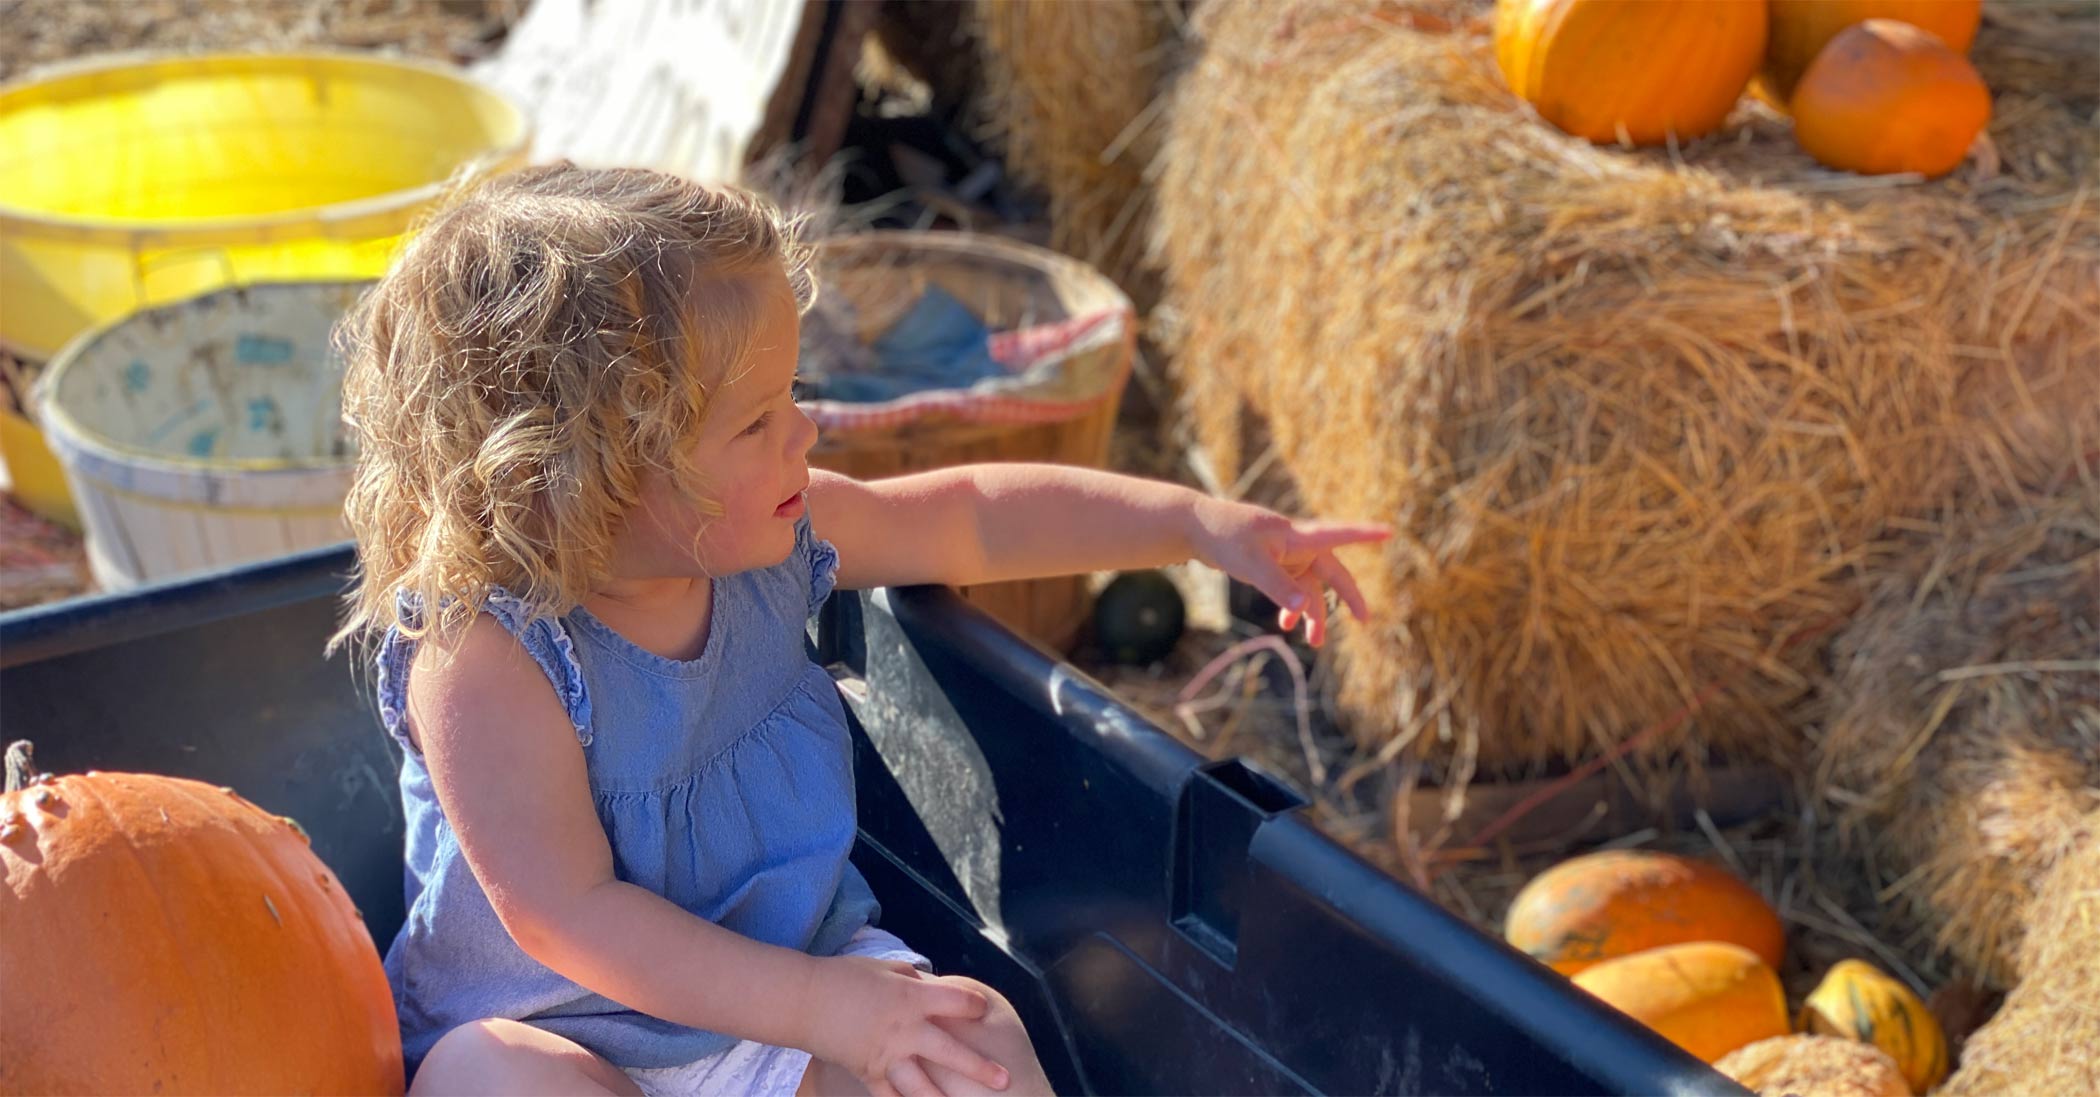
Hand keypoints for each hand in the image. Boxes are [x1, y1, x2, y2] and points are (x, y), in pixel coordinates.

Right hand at [802, 954, 1010, 1096]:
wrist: (805, 1000)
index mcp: (911, 997)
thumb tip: (933, 986)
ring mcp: (886, 1054)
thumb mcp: (886, 969)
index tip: (983, 1010)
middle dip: (979, 1067)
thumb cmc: (846, 977)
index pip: (955, 1002)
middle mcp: (904, 1029)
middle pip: (949, 1051)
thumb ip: (914, 980)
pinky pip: (889, 1096)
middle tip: (1004, 1080)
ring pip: (922, 1085)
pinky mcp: (868, 1072)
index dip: (972, 1005)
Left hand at [1190, 498, 1391, 646]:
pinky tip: (1285, 624)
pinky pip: (1290, 587)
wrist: (1195, 527)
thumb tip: (1302, 610)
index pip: (1338, 535)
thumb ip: (1278, 587)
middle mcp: (1296, 544)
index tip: (1389, 532)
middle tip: (1364, 620)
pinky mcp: (1272, 562)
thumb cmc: (1223, 537)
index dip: (1365, 535)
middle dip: (1347, 596)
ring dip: (1312, 612)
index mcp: (1296, 537)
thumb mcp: (1251, 565)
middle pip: (1330, 572)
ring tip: (1315, 642)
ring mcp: (1284, 554)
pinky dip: (1291, 605)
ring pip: (1308, 587)